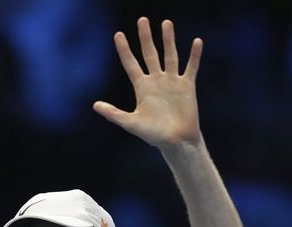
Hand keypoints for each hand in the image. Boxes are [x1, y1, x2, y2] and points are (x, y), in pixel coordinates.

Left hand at [93, 18, 202, 148]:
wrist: (176, 142)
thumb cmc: (153, 135)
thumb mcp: (131, 123)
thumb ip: (114, 113)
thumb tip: (95, 105)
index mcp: (142, 87)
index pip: (131, 64)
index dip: (124, 50)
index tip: (118, 34)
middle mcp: (156, 81)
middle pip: (150, 54)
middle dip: (145, 37)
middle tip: (141, 20)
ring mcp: (172, 82)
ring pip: (170, 55)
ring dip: (168, 40)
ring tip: (166, 23)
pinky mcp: (187, 86)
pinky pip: (191, 67)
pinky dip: (194, 55)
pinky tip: (196, 41)